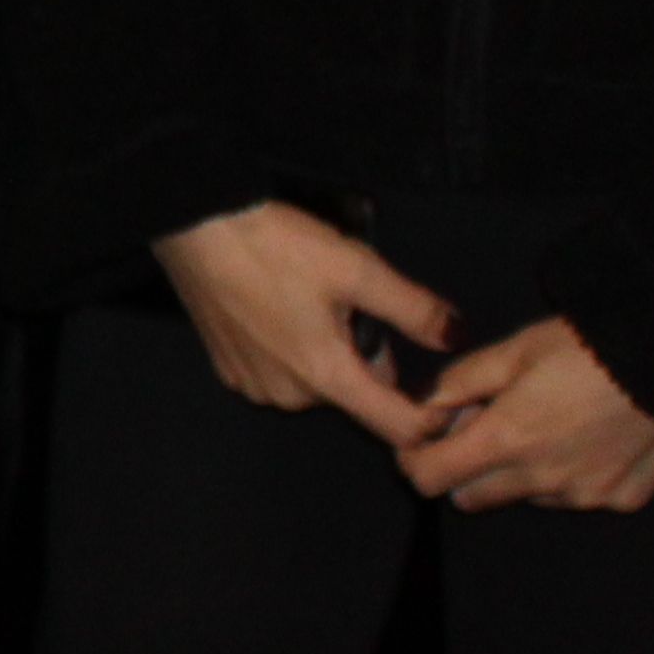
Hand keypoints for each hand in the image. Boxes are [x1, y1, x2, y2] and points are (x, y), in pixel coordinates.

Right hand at [151, 201, 457, 453]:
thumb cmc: (277, 245)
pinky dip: (294, 351)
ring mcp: (256, 387)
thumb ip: (414, 309)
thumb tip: (455, 336)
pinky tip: (281, 309)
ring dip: (331, 356)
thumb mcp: (358, 268)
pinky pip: (283, 375)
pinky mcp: (230, 373)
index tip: (446, 393)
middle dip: (370, 361)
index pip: (398, 427)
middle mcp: (291, 396)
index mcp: (328, 375)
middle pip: (357, 397)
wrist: (198, 226)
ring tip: (313, 302)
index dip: (432, 418)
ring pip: (319, 384)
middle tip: (355, 307)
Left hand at [396, 317, 653, 512]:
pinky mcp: (620, 498)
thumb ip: (460, 382)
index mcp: (505, 439)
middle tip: (488, 426)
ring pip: (526, 497)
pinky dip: (573, 474)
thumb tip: (424, 407)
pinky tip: (593, 435)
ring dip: (522, 472)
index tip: (426, 442)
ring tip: (550, 423)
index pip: (429, 479)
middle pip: (471, 498)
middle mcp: (540, 479)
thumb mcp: (515, 349)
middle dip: (467, 469)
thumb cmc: (591, 344)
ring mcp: (584, 494)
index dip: (417, 461)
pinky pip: (579, 496)